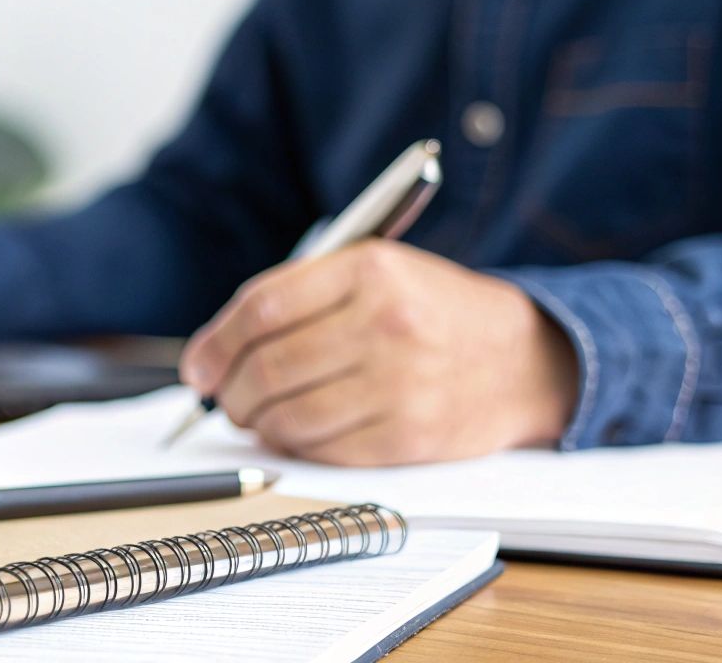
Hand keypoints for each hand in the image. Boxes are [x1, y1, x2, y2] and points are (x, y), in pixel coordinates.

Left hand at [178, 241, 576, 465]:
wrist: (523, 358)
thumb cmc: (430, 310)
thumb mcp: (375, 270)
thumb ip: (298, 297)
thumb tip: (214, 354)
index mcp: (370, 270)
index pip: (262, 309)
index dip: (215, 343)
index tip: (198, 366)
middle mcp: (387, 324)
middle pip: (269, 367)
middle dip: (230, 391)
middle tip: (222, 397)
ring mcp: (402, 384)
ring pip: (290, 417)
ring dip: (257, 423)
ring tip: (256, 416)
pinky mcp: (411, 436)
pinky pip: (326, 451)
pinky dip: (296, 446)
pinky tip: (295, 433)